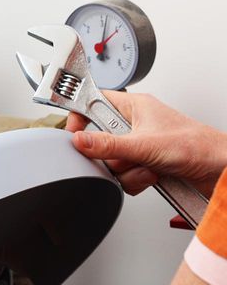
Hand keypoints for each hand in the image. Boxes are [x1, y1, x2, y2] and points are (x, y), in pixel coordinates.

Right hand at [66, 91, 226, 196]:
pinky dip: (134, 181)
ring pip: (110, 162)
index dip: (80, 117)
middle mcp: (134, 126)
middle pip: (99, 141)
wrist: (218, 170)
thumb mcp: (145, 144)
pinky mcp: (143, 165)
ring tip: (146, 167)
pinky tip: (151, 176)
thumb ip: (108, 145)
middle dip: (111, 156)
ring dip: (127, 171)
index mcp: (134, 106)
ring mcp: (138, 147)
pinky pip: (122, 176)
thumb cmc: (196, 145)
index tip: (73, 133)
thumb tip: (80, 141)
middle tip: (123, 156)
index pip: (93, 103)